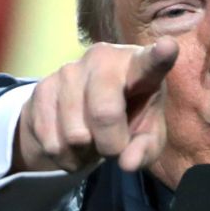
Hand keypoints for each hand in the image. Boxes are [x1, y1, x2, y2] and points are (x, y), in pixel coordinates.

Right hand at [15, 38, 177, 173]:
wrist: (81, 113)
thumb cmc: (128, 119)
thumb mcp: (146, 136)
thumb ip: (145, 149)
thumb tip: (127, 163)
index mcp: (139, 66)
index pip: (150, 62)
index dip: (160, 55)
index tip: (168, 47)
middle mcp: (103, 58)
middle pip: (104, 112)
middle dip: (110, 144)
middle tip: (113, 146)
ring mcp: (69, 69)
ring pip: (75, 134)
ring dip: (85, 152)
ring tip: (91, 140)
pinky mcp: (41, 87)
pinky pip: (51, 140)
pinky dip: (64, 156)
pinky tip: (71, 143)